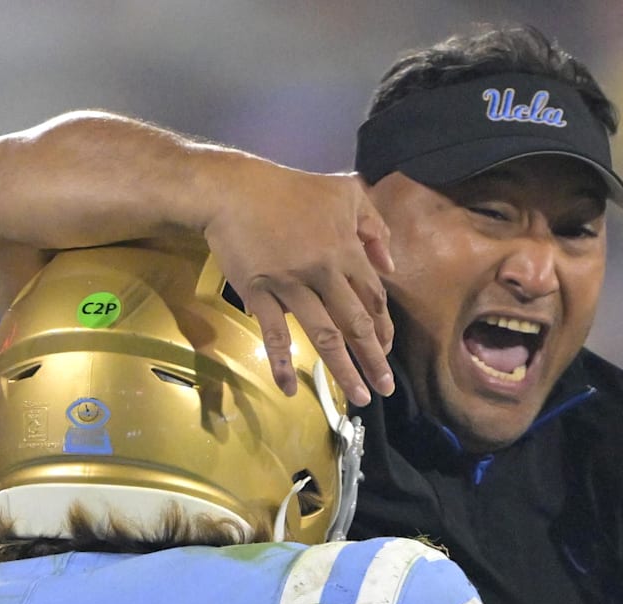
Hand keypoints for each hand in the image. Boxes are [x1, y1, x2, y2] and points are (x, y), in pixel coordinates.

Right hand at [202, 161, 394, 404]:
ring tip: (359, 396)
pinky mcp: (259, 292)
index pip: (373, 298)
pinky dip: (282, 363)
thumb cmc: (291, 190)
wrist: (233, 189)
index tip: (387, 350)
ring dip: (344, 369)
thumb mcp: (345, 192)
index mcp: (346, 250)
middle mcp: (324, 271)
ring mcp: (291, 285)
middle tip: (385, 388)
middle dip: (374, 359)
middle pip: (356, 323)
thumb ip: (374, 227)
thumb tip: (390, 266)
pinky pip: (274, 334)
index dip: (383, 328)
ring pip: (324, 335)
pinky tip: (291, 390)